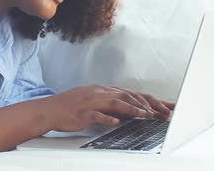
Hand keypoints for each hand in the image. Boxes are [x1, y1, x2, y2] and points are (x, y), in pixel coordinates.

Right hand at [40, 85, 174, 131]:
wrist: (49, 110)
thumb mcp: (93, 101)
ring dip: (133, 109)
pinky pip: (97, 115)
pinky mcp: (83, 113)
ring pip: (116, 103)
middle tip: (162, 112)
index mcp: (103, 90)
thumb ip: (110, 104)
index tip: (164, 107)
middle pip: (128, 95)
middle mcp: (99, 93)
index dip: (149, 100)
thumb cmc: (70, 107)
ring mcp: (91, 102)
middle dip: (148, 104)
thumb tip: (127, 111)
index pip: (130, 93)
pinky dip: (107, 118)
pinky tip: (116, 122)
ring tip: (146, 115)